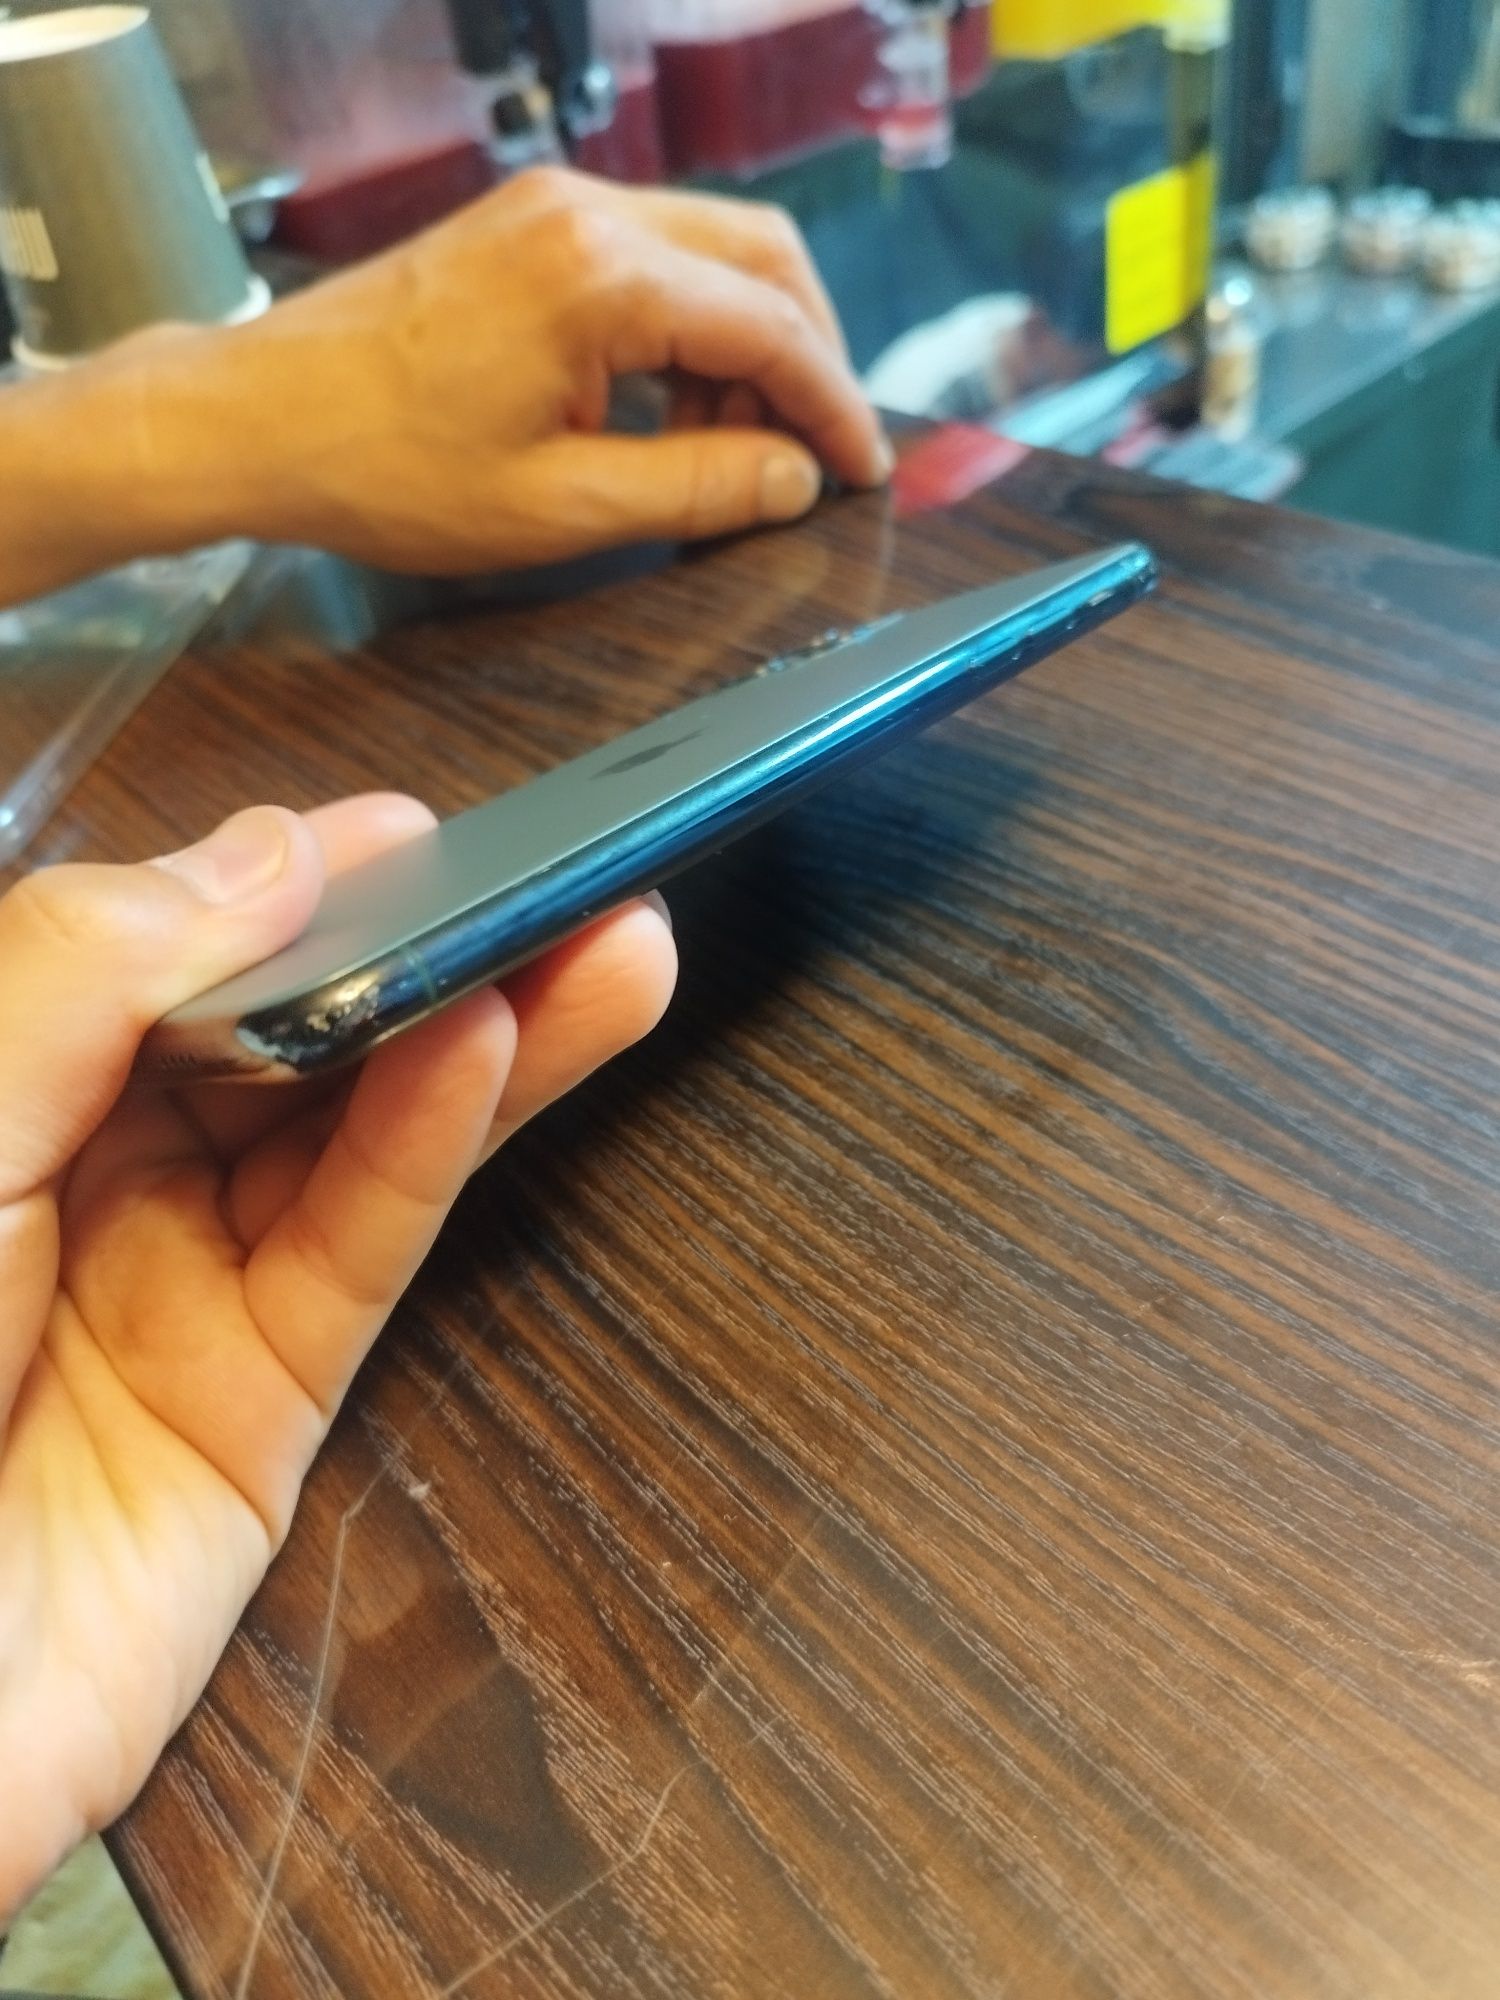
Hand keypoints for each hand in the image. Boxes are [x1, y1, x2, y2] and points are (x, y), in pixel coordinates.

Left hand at [0, 795, 675, 1916]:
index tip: (403, 830)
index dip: (285, 886)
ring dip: (484, 1030)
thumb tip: (267, 859)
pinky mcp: (262, 1412)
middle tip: (560, 872)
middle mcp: (92, 1184)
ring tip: (610, 940)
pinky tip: (499, 1047)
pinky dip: (434, 1143)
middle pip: (289, 1038)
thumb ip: (80, 981)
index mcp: (4, 1098)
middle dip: (420, 951)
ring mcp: (183, 1296)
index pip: (166, 958)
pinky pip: (359, 1248)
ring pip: (358, 1133)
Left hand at [1, 169, 885, 604]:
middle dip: (805, 358)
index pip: (769, 325)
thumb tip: (794, 480)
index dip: (832, 406)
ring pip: (710, 253)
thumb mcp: (557, 508)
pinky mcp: (528, 225)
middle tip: (809, 458)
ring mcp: (555, 207)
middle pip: (762, 258)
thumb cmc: (388, 471)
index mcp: (603, 275)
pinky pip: (650, 259)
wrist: (255, 416)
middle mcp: (590, 211)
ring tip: (722, 455)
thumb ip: (694, 488)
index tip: (864, 473)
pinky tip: (663, 412)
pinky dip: (685, 330)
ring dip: (742, 349)